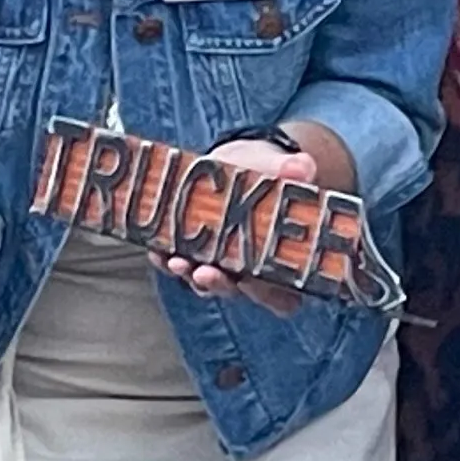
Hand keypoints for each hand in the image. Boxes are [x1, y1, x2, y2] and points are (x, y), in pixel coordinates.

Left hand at [159, 137, 315, 313]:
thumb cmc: (270, 174)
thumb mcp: (282, 168)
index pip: (281, 297)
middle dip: (218, 284)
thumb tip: (302, 167)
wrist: (242, 163)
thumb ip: (294, 169)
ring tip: (176, 261)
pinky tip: (156, 249)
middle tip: (205, 273)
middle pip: (236, 291)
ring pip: (204, 282)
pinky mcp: (191, 252)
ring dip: (188, 275)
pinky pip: (176, 263)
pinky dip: (164, 259)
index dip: (266, 295)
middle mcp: (249, 271)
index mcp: (281, 262)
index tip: (252, 281)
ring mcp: (218, 264)